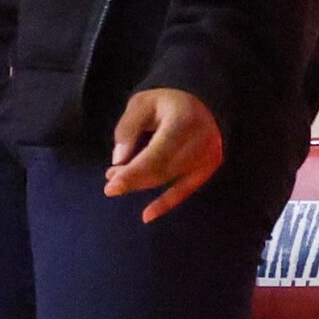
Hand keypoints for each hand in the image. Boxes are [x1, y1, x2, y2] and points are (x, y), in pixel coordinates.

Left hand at [107, 88, 224, 221]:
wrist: (203, 103)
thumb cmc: (166, 102)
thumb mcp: (142, 104)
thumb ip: (128, 129)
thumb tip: (119, 162)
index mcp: (184, 121)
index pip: (156, 155)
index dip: (132, 173)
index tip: (110, 186)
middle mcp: (201, 142)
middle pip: (161, 170)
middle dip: (132, 179)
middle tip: (110, 180)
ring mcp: (208, 158)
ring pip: (169, 180)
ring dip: (141, 185)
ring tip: (119, 181)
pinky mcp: (208, 169)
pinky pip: (185, 190)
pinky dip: (165, 203)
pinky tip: (147, 215)